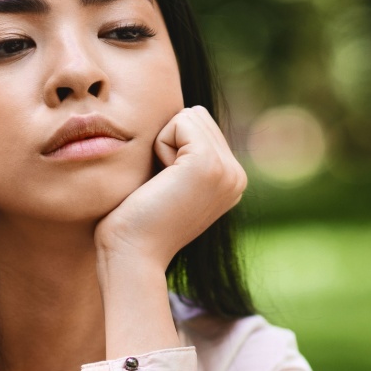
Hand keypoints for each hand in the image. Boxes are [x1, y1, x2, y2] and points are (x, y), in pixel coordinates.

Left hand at [93, 105, 246, 272]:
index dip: (171, 146)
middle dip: (169, 141)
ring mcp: (227, 170)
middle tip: (162, 185)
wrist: (133, 255)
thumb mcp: (172, 183)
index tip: (166, 187)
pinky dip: (160, 145)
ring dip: (163, 143)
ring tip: (162, 184)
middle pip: (198, 116)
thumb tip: (181, 118)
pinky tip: (160, 181)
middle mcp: (237, 176)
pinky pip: (179, 122)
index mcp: (232, 181)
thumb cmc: (137, 222)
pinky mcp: (208, 164)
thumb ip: (184, 155)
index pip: (202, 126)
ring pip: (190, 116)